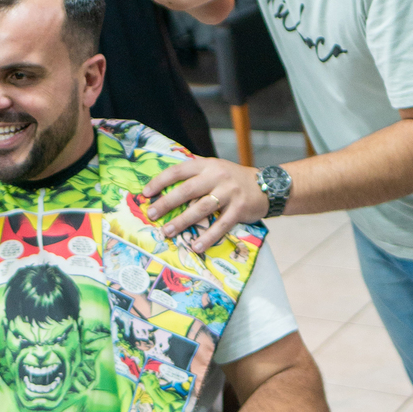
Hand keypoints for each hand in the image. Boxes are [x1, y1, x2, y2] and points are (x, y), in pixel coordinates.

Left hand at [145, 156, 269, 252]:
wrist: (267, 186)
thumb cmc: (232, 180)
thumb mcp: (214, 169)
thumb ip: (194, 175)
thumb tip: (164, 187)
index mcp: (207, 165)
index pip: (178, 170)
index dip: (160, 181)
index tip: (145, 193)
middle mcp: (217, 176)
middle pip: (187, 190)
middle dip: (167, 203)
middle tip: (152, 214)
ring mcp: (229, 192)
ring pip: (201, 208)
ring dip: (183, 221)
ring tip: (168, 232)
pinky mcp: (240, 208)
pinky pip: (221, 225)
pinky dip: (208, 237)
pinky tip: (196, 246)